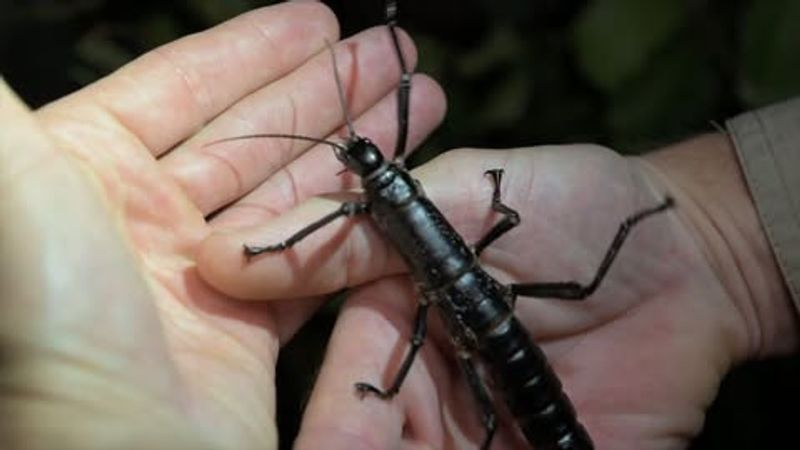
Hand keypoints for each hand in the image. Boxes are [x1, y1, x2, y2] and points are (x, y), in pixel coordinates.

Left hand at [0, 2, 444, 448]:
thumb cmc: (49, 322)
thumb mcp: (13, 183)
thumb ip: (8, 112)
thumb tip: (6, 52)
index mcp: (86, 173)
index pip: (185, 88)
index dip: (255, 50)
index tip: (320, 18)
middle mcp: (144, 220)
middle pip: (255, 134)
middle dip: (327, 89)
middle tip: (392, 56)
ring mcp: (204, 276)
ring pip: (294, 192)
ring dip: (356, 151)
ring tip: (417, 105)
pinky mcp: (249, 329)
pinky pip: (312, 258)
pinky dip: (356, 222)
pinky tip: (398, 192)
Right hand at [200, 136, 793, 448]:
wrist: (691, 258)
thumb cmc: (577, 207)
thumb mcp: (465, 196)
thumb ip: (363, 231)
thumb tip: (230, 250)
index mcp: (401, 320)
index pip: (347, 385)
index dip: (336, 420)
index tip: (335, 443)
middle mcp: (433, 383)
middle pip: (381, 446)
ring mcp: (485, 426)